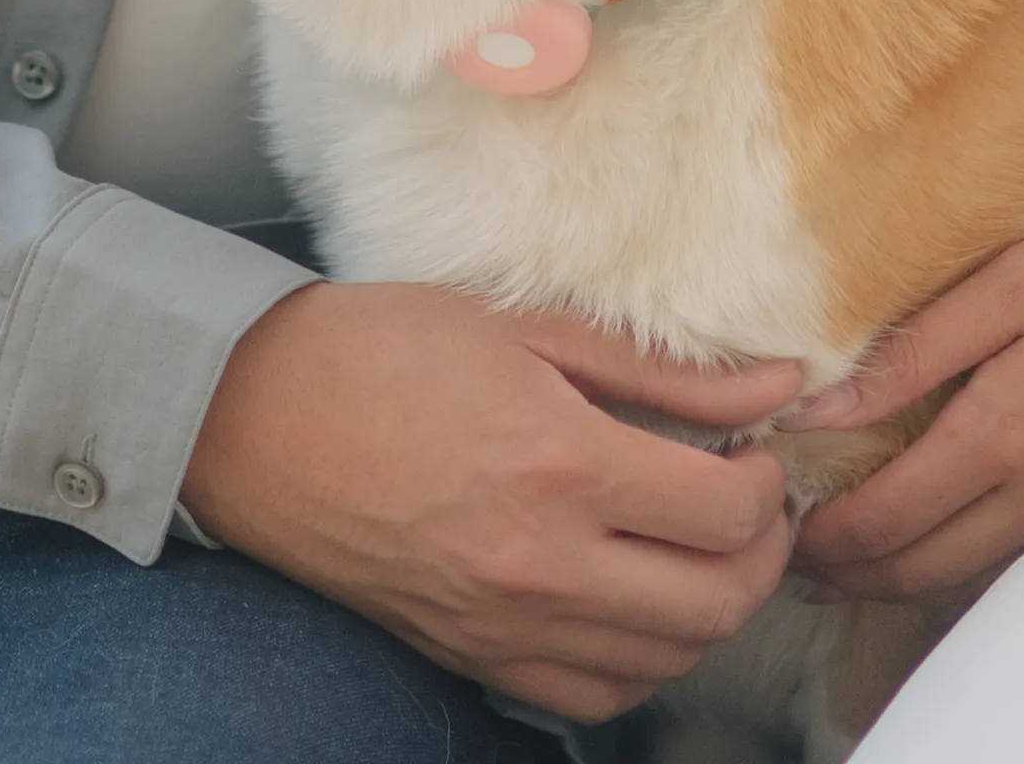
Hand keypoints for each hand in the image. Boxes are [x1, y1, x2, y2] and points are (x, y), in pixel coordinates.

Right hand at [178, 281, 802, 720]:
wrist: (250, 417)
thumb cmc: (379, 350)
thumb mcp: (526, 328)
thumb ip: (661, 371)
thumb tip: (772, 385)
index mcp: (562, 465)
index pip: (728, 514)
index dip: (768, 484)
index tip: (752, 452)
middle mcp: (542, 562)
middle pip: (718, 604)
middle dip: (761, 556)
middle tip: (748, 506)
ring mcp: (504, 623)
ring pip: (667, 661)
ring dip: (707, 610)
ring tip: (694, 550)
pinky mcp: (471, 655)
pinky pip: (594, 695)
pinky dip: (639, 662)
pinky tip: (633, 604)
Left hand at [783, 189, 1023, 604]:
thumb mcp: (1013, 283)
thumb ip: (913, 351)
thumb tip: (817, 404)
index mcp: (1002, 438)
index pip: (883, 524)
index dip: (819, 537)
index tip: (771, 514)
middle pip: (917, 570)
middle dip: (845, 574)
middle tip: (788, 549)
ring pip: (963, 571)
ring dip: (895, 570)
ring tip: (843, 542)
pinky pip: (1008, 551)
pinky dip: (951, 554)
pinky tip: (933, 518)